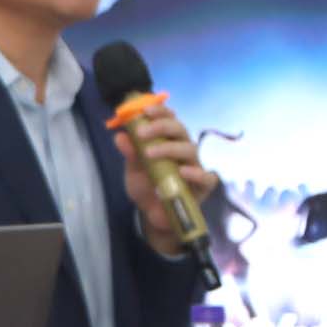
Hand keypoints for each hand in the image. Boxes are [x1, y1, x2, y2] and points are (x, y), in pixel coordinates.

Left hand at [112, 101, 219, 254]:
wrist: (152, 215)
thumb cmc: (147, 187)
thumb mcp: (133, 170)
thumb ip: (130, 154)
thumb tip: (120, 136)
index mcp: (169, 140)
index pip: (169, 118)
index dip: (160, 111)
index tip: (145, 110)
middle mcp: (183, 150)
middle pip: (180, 129)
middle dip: (161, 126)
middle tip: (142, 133)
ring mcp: (195, 167)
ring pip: (190, 149)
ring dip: (169, 148)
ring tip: (149, 154)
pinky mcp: (202, 187)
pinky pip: (206, 177)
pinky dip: (195, 173)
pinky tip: (181, 172)